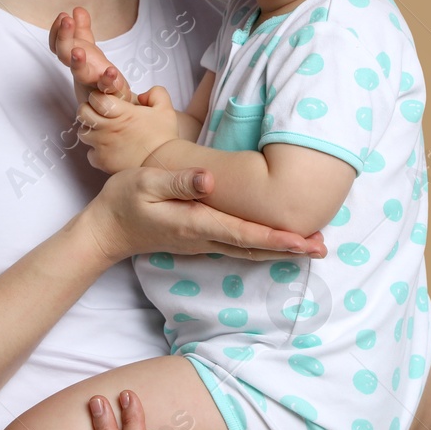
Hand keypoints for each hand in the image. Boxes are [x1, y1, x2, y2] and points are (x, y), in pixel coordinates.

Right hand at [49, 7, 134, 106]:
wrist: (110, 100)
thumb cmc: (95, 74)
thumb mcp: (89, 49)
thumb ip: (82, 30)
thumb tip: (77, 10)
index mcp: (74, 57)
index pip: (58, 43)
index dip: (57, 31)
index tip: (63, 16)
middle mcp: (79, 69)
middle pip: (64, 54)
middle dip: (63, 37)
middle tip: (66, 21)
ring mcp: (92, 81)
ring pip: (79, 73)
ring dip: (77, 62)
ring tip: (78, 51)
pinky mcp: (108, 91)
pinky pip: (106, 87)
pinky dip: (108, 80)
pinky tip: (111, 71)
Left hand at [75, 85, 178, 172]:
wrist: (164, 163)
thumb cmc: (164, 137)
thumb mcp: (165, 108)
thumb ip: (155, 93)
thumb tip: (141, 95)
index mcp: (121, 112)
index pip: (95, 97)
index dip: (98, 98)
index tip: (106, 102)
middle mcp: (108, 127)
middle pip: (82, 112)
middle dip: (89, 111)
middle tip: (99, 115)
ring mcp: (103, 145)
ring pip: (83, 133)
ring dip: (91, 131)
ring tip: (104, 133)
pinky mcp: (102, 161)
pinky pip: (89, 154)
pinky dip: (96, 152)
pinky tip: (108, 150)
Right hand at [80, 166, 326, 263]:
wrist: (106, 230)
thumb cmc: (124, 200)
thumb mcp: (146, 182)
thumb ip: (178, 182)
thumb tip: (209, 180)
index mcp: (195, 223)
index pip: (244, 233)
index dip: (276, 237)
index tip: (304, 241)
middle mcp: (204, 238)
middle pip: (254, 247)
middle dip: (289, 249)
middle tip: (323, 248)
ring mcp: (202, 243)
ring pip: (248, 249)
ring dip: (280, 250)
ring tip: (310, 247)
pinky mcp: (199, 240)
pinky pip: (238, 246)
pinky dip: (262, 245)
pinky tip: (276, 242)